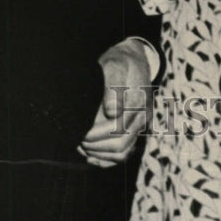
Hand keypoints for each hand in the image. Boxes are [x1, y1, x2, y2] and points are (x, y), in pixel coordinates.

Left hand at [78, 38, 152, 167]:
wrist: (133, 61)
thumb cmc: (120, 62)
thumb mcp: (115, 65)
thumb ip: (114, 85)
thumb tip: (112, 112)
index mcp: (139, 102)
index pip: (117, 128)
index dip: (96, 133)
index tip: (80, 131)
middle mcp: (143, 116)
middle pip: (121, 144)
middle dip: (96, 146)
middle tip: (77, 140)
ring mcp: (141, 125)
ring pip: (123, 153)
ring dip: (100, 154)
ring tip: (80, 147)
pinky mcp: (135, 130)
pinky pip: (124, 153)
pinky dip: (107, 159)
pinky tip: (90, 156)